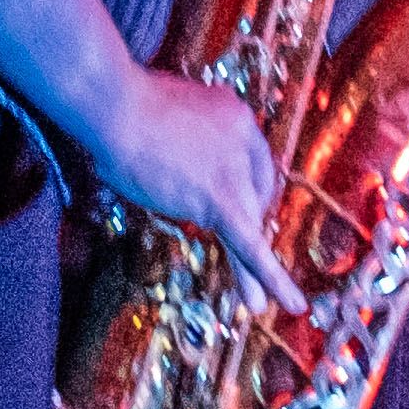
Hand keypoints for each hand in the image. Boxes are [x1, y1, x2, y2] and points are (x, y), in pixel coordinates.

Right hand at [67, 61, 296, 300]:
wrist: (118, 107)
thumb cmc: (122, 106)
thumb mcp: (162, 110)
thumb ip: (179, 134)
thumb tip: (169, 155)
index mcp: (235, 114)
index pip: (251, 160)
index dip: (242, 186)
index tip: (237, 206)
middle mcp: (245, 139)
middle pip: (255, 193)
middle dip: (246, 224)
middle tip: (243, 255)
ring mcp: (236, 170)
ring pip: (252, 224)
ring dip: (260, 268)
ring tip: (260, 300)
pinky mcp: (222, 200)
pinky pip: (252, 247)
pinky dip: (270, 277)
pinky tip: (290, 301)